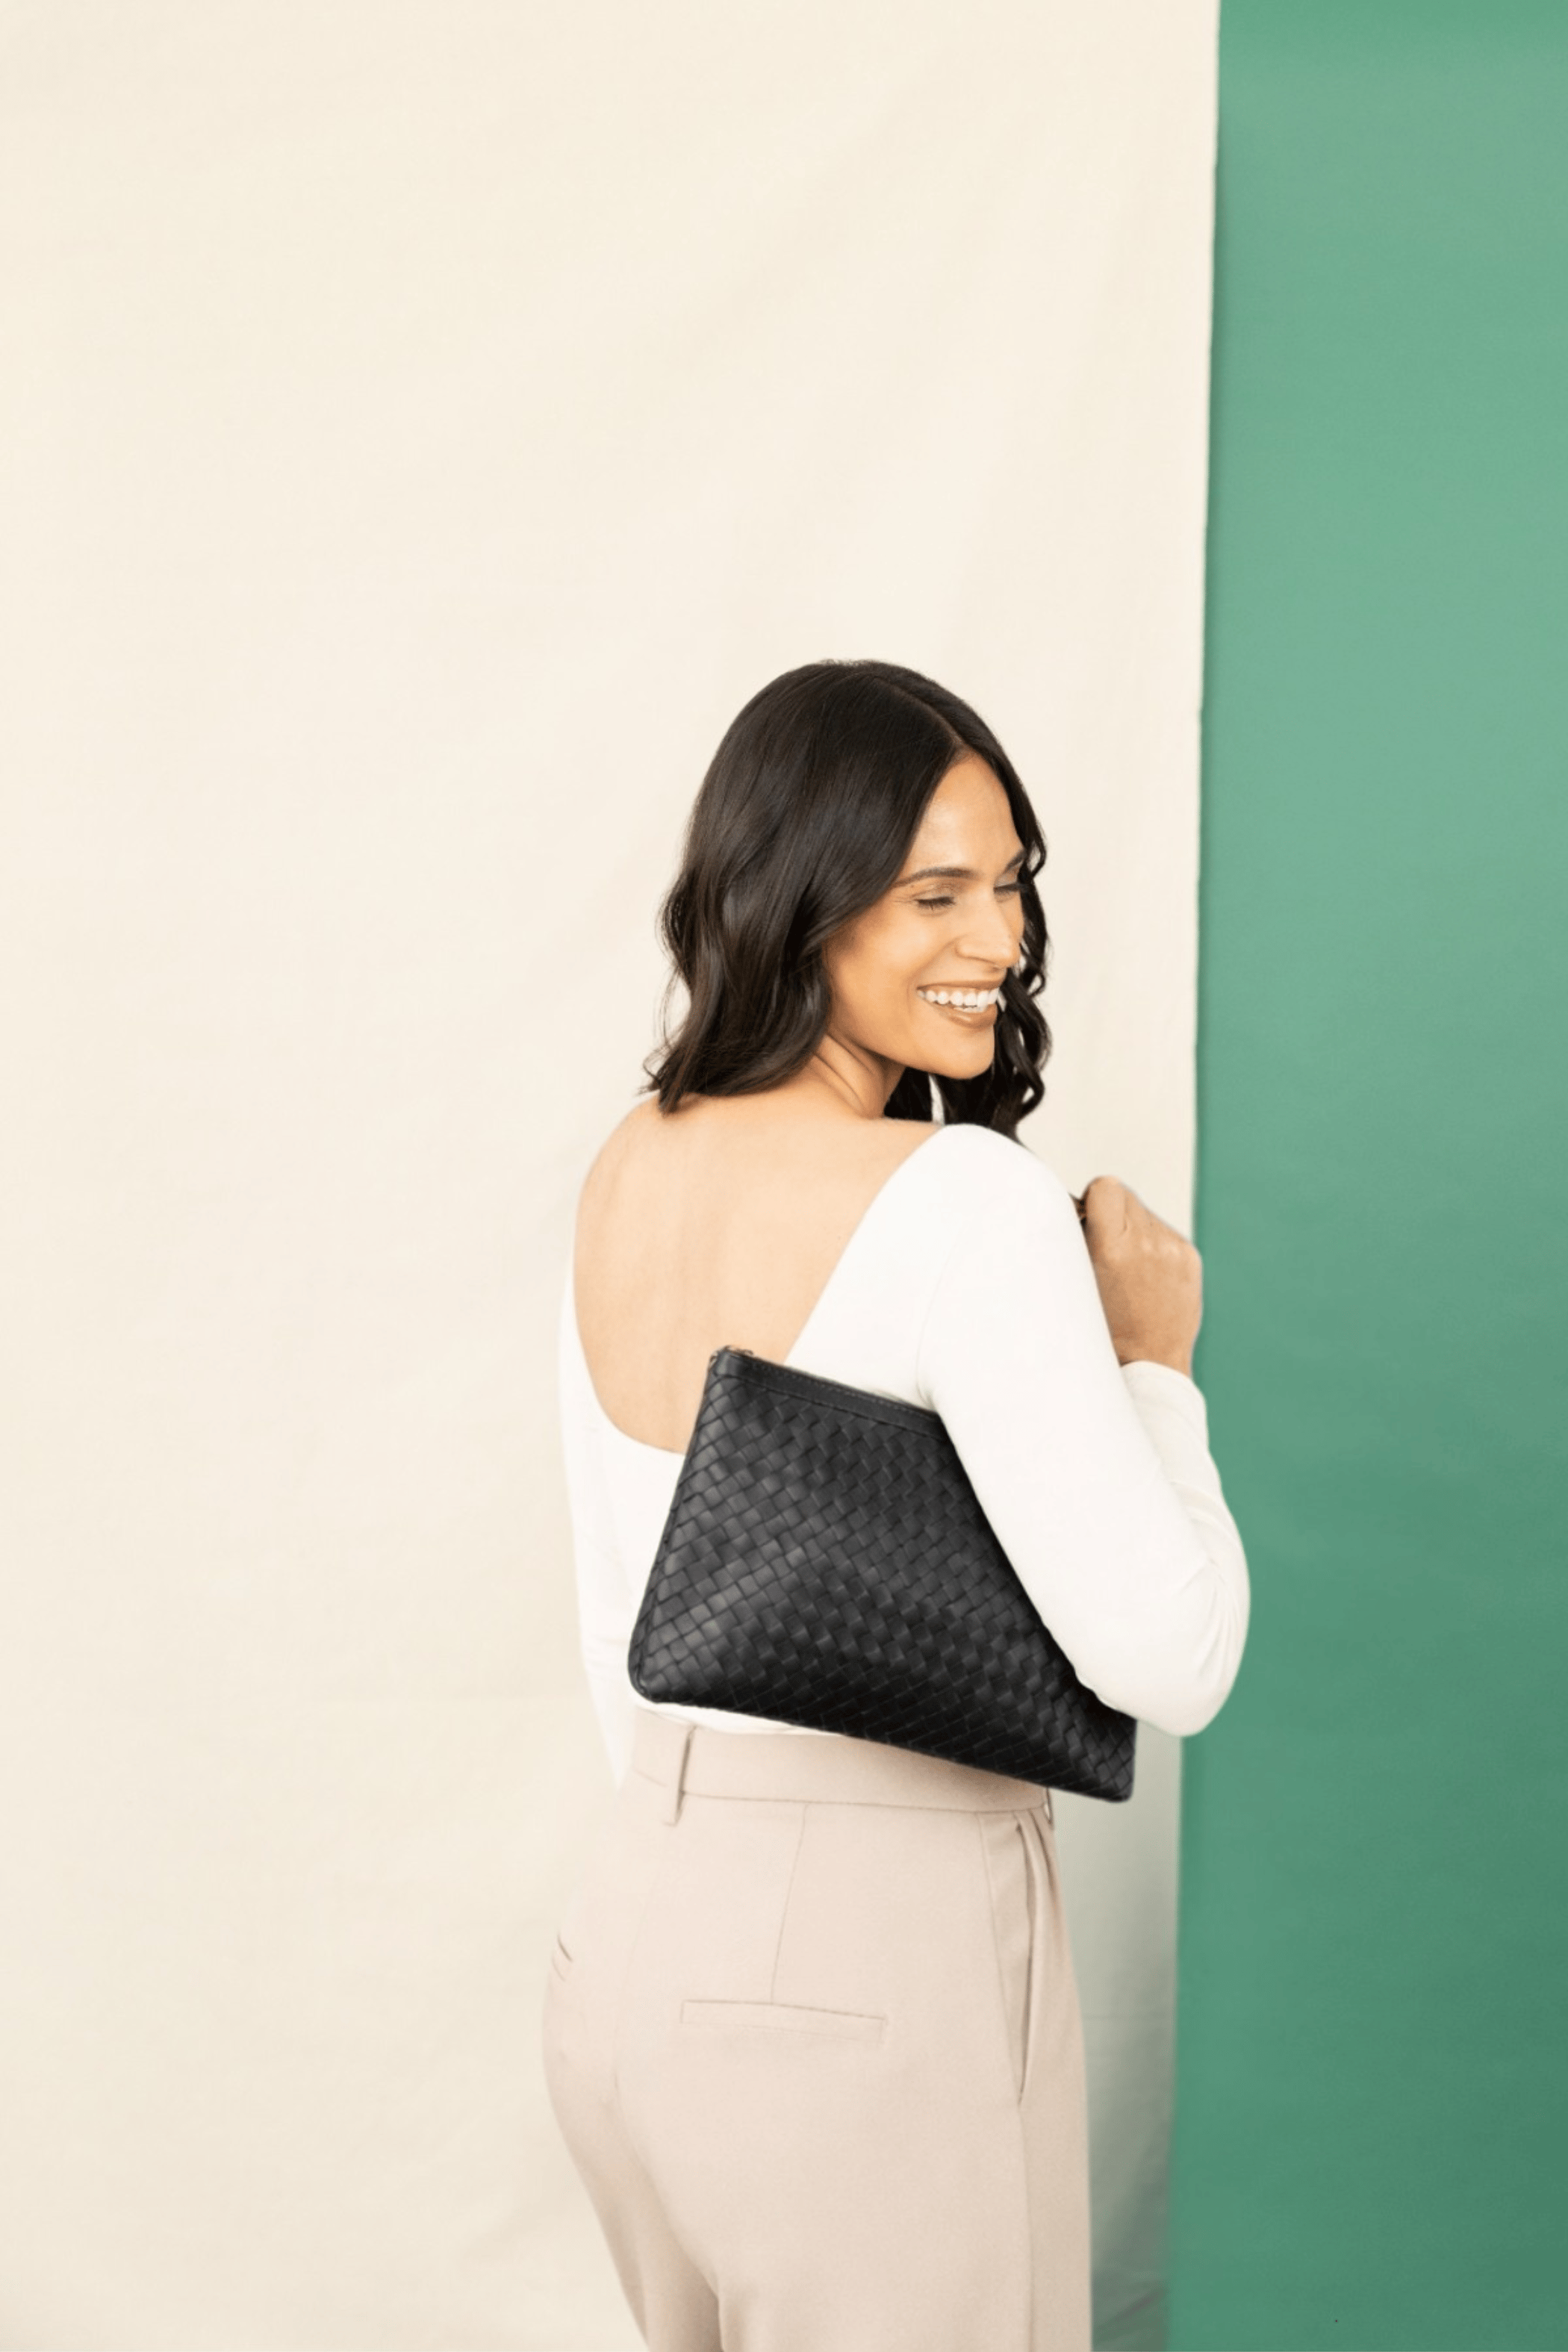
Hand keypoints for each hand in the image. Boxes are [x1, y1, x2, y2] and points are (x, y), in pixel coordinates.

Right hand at [1071, 1176, 1201, 1377]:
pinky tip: (1147, 1278)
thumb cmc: (1102, 1330)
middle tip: (1105, 1250)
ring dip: (1133, 1231)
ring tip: (1127, 1271)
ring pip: (1146, 1214)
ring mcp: (1173, 1251)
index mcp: (1112, 1249)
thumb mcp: (1075, 1284)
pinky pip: (1166, 1234)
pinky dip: (1154, 1247)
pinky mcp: (1190, 1259)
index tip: (1088, 1223)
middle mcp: (1147, 1245)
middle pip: (1126, 1196)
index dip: (1093, 1201)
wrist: (1147, 1365)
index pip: (1106, 1187)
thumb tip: (1073, 1206)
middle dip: (1111, 1215)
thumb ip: (1075, 1240)